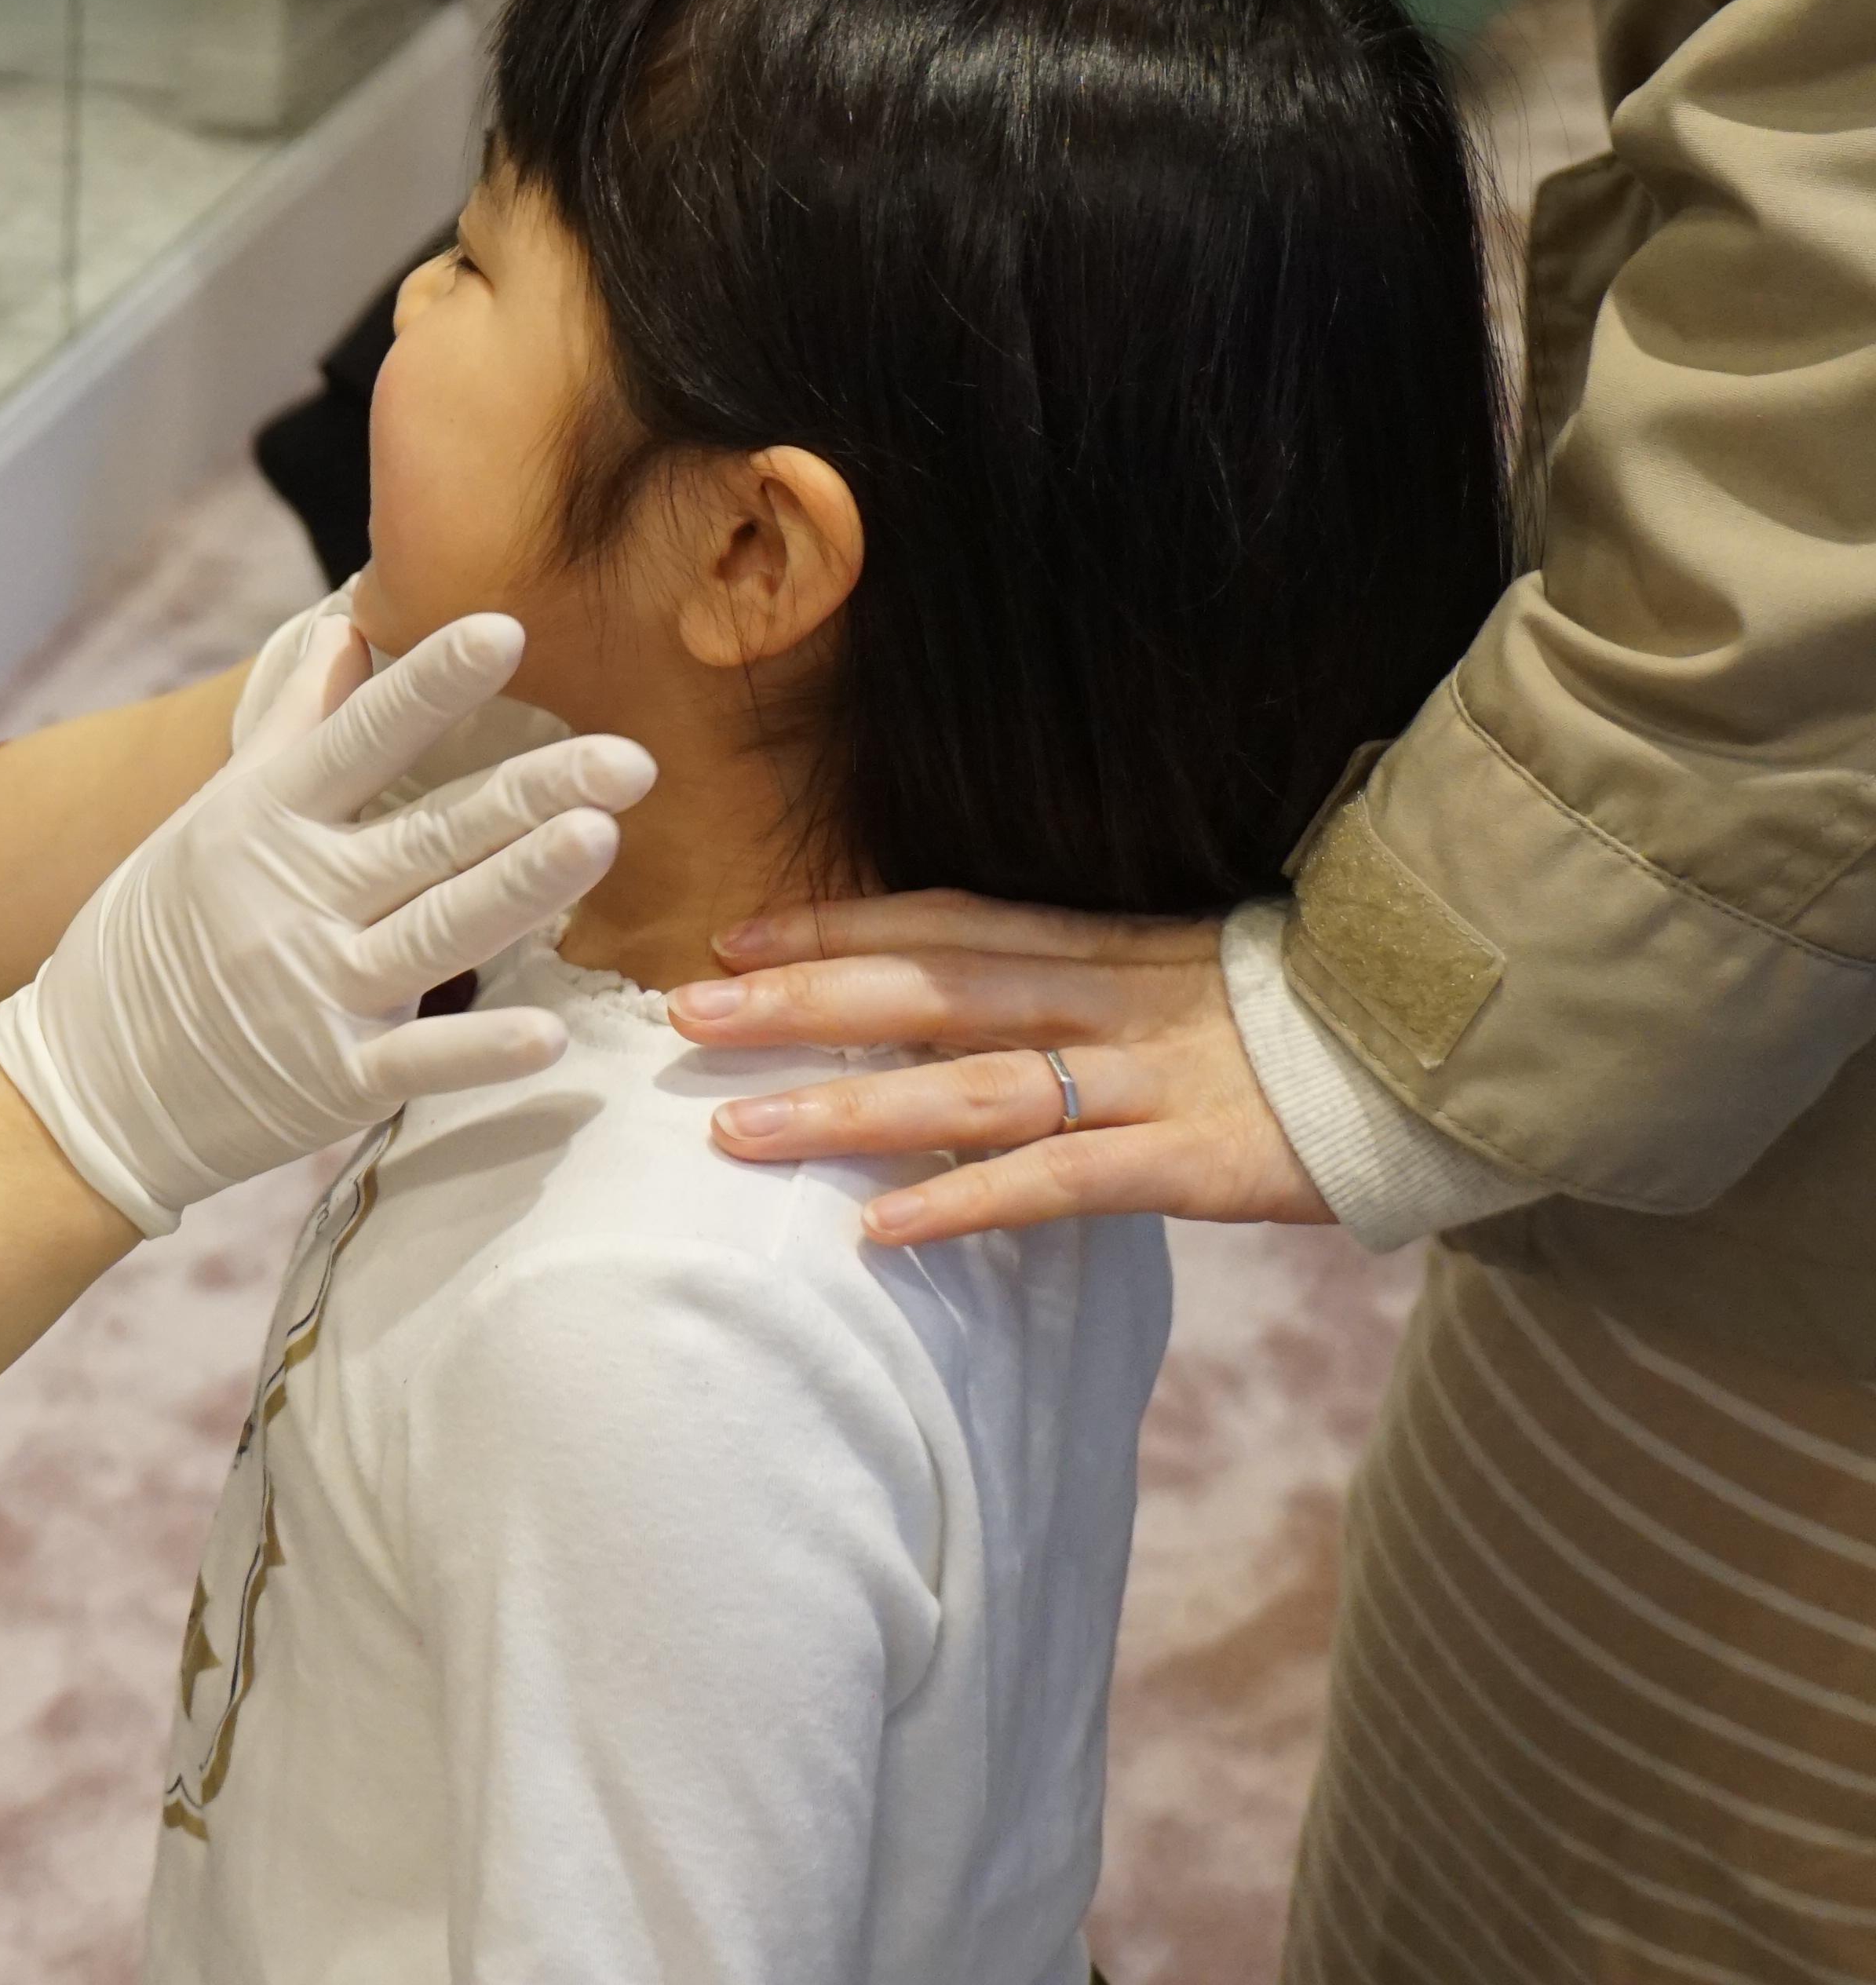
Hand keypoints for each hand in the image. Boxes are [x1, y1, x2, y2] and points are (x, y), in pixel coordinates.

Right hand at [0, 614, 655, 1234]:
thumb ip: (289, 730)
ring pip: (436, 930)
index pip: (360, 739)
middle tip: (628, 758)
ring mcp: (309, 991)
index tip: (506, 632)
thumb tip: (347, 629)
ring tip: (599, 838)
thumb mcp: (207, 821)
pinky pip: (415, 1061)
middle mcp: (289, 897)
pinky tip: (550, 1033)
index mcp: (260, 821)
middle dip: (530, 793)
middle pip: (429, 833)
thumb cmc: (153, 938)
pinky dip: (479, 1050)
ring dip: (518, 886)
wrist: (82, 1086)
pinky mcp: (327, 1081)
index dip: (432, 686)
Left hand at [676, 892, 1336, 1244]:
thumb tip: (978, 1007)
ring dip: (846, 1108)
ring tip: (736, 1132)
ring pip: (973, 1085)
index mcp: (1111, 946)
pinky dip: (964, 1204)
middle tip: (684, 1015)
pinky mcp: (1199, 1162)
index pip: (948, 923)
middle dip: (803, 1001)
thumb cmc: (1315, 1021)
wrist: (1468, 1050)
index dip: (837, 926)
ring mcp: (1156, 1080)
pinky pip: (1060, 1181)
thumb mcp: (1192, 974)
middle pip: (933, 991)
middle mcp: (1116, 1000)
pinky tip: (878, 1230)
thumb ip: (1090, 985)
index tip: (734, 939)